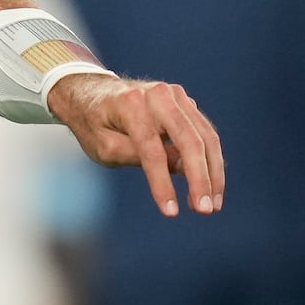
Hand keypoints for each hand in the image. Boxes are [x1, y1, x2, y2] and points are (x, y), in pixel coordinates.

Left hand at [47, 73, 223, 217]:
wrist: (91, 92)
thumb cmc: (93, 123)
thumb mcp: (102, 146)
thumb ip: (138, 156)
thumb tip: (184, 168)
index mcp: (129, 104)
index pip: (151, 148)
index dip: (162, 182)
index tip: (171, 212)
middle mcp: (157, 95)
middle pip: (189, 140)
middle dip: (201, 179)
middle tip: (206, 211)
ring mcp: (175, 95)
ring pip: (206, 137)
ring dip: (213, 173)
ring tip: (212, 205)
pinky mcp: (185, 102)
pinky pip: (205, 133)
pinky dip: (211, 160)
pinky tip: (211, 186)